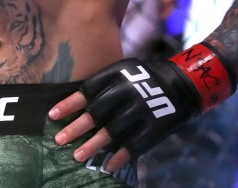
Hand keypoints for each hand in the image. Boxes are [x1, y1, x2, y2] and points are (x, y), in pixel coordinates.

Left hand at [49, 43, 233, 171]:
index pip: (88, 90)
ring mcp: (144, 110)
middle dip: (76, 128)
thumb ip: (104, 84)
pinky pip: (134, 145)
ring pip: (112, 131)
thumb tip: (77, 105)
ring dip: (93, 146)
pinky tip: (106, 166)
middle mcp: (129, 91)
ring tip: (77, 156)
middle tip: (59, 139)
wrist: (185, 83)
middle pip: (97, 112)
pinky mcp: (156, 127)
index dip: (69, 104)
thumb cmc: (146, 77)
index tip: (52, 115)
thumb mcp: (125, 70)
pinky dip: (119, 157)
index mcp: (119, 74)